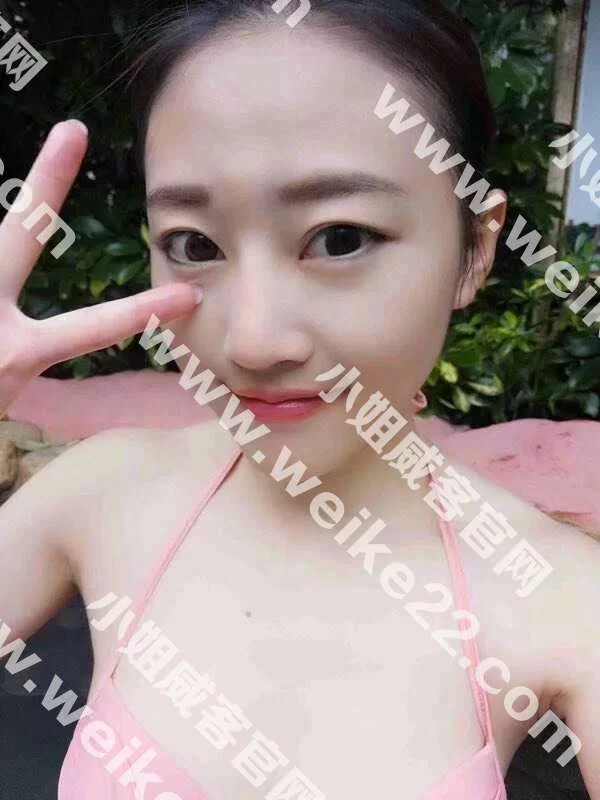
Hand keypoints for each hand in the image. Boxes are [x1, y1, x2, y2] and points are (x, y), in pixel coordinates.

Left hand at [0, 119, 201, 413]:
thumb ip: (16, 350)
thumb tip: (20, 331)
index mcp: (18, 355)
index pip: (94, 328)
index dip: (144, 312)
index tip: (185, 296)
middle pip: (21, 235)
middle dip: (47, 183)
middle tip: (72, 131)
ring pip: (1, 250)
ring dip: (26, 211)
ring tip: (59, 159)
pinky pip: (14, 278)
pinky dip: (66, 279)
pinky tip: (101, 297)